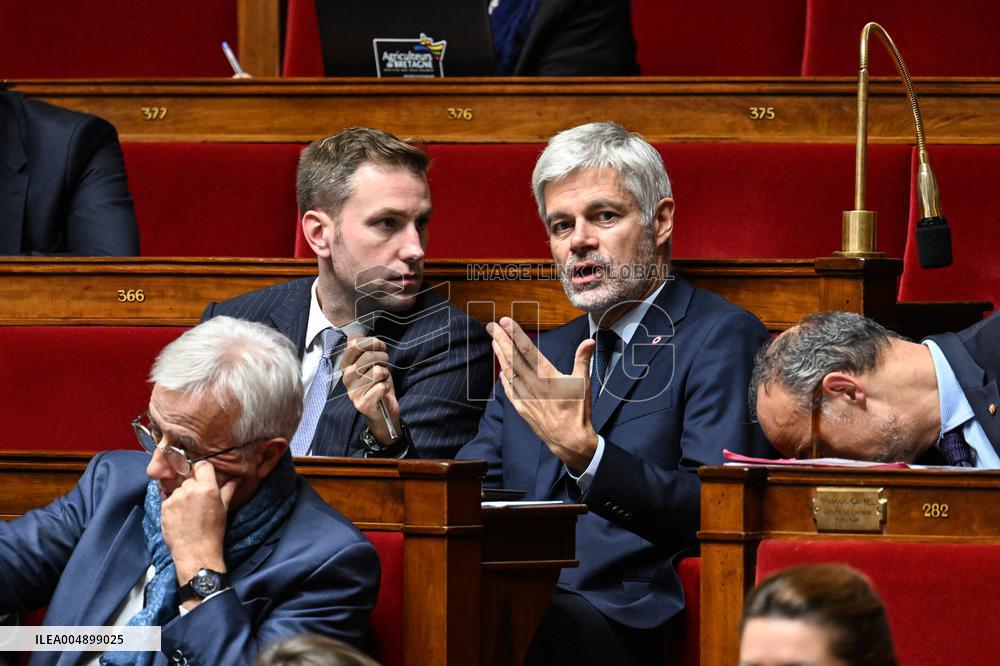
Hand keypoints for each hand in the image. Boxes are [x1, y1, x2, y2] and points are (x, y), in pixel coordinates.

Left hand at [161, 462, 233, 590]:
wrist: (196, 552)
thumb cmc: (213, 531)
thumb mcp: (224, 508)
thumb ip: (228, 489)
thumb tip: (237, 478)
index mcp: (207, 488)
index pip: (202, 465)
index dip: (203, 470)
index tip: (204, 476)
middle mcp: (190, 489)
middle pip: (190, 478)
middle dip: (194, 485)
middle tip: (199, 499)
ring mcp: (175, 498)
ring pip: (179, 488)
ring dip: (183, 495)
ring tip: (189, 511)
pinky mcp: (164, 506)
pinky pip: (170, 498)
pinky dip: (174, 504)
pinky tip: (181, 516)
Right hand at [340, 335, 400, 444]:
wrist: (383, 410)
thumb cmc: (377, 383)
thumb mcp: (371, 362)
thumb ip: (363, 348)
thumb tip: (357, 334)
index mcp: (346, 365)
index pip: (355, 344)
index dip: (372, 342)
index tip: (380, 347)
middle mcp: (346, 378)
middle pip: (368, 356)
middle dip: (383, 357)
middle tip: (384, 364)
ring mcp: (353, 392)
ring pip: (377, 371)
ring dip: (385, 374)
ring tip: (382, 379)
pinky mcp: (362, 403)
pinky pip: (381, 386)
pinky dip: (386, 387)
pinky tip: (382, 391)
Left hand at [490, 317, 598, 473]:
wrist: (569, 439)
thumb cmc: (578, 410)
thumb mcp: (584, 382)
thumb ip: (582, 359)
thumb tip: (589, 340)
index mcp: (548, 376)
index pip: (527, 349)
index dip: (515, 334)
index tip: (505, 321)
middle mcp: (533, 384)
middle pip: (513, 358)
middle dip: (501, 340)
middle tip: (491, 326)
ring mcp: (525, 396)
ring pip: (508, 372)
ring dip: (500, 355)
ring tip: (494, 341)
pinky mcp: (522, 408)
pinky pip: (509, 389)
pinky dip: (504, 378)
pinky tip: (501, 370)